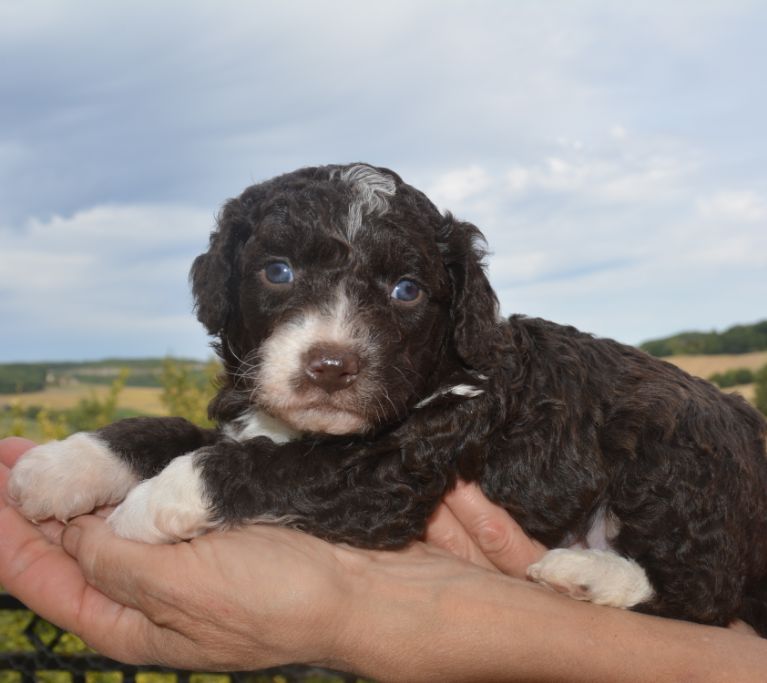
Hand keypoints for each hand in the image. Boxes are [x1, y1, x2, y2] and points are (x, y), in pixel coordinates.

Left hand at [0, 437, 556, 676]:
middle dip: (34, 502)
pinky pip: (159, 501)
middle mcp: (152, 594)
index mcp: (131, 622)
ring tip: (45, 450)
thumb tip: (67, 522)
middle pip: (72, 547)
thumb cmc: (278, 596)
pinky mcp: (220, 529)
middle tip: (5, 451)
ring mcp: (188, 560)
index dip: (5, 532)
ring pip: (115, 521)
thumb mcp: (178, 586)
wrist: (367, 585)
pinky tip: (119, 458)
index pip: (43, 578)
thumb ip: (112, 556)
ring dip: (80, 485)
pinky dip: (132, 477)